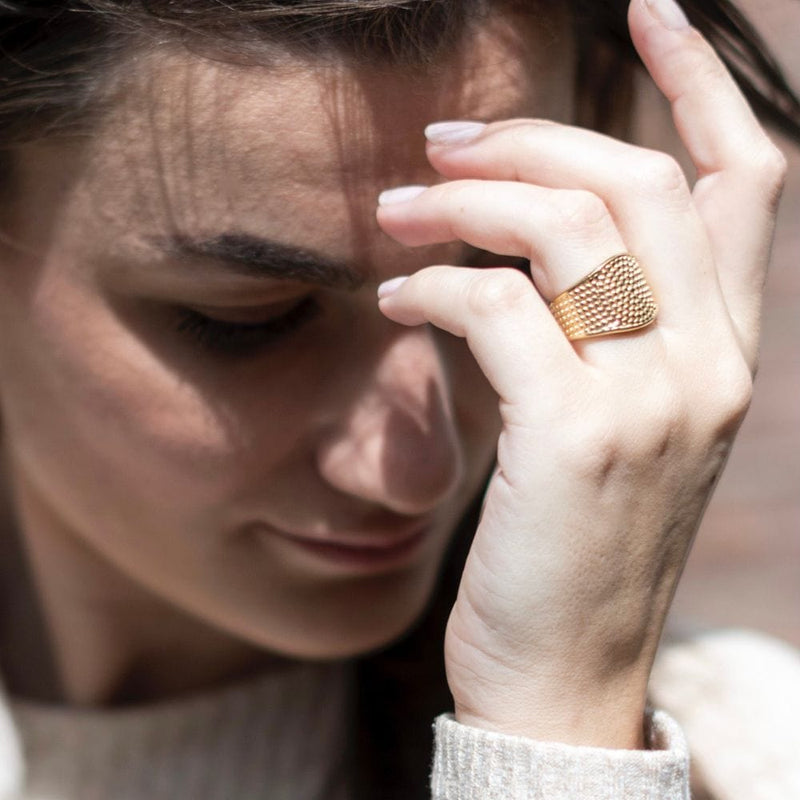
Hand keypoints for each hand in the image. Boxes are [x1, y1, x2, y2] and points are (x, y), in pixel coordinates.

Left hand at [375, 0, 785, 747]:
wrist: (566, 672)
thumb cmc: (574, 544)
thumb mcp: (612, 425)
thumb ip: (598, 332)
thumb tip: (520, 240)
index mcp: (725, 355)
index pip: (743, 184)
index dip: (695, 85)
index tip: (642, 10)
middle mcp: (708, 366)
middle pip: (635, 182)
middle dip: (532, 139)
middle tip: (442, 141)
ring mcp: (651, 402)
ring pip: (567, 229)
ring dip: (467, 201)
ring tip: (398, 207)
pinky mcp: (574, 439)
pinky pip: (497, 308)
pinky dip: (436, 285)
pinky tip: (395, 297)